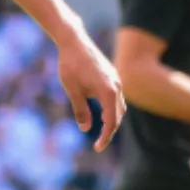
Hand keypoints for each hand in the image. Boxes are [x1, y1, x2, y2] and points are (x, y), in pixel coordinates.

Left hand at [56, 28, 125, 151]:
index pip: (111, 122)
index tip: (97, 148)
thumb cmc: (71, 65)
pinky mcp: (112, 76)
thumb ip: (81, 110)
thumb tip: (86, 129)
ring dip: (112, 119)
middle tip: (99, 144)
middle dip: (109, 131)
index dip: (105, 137)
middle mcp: (117, 86)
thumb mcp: (73, 90)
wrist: (74, 41)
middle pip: (118, 116)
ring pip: (119, 106)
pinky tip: (102, 113)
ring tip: (102, 131)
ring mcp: (116, 80)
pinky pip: (116, 97)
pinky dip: (112, 108)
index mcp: (108, 91)